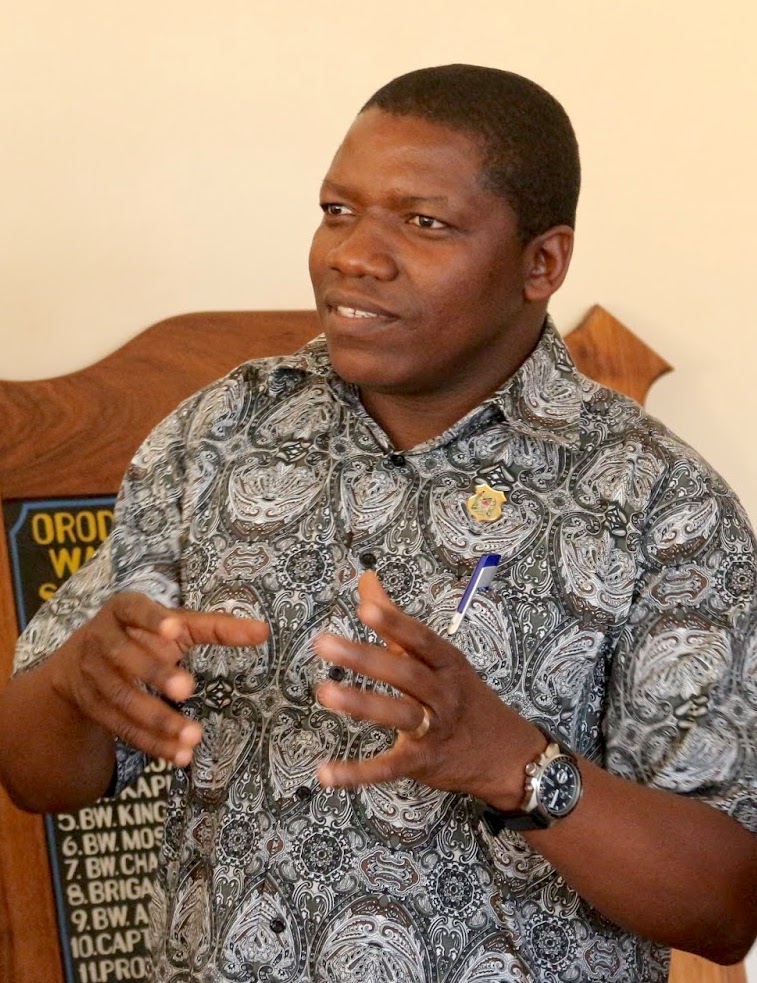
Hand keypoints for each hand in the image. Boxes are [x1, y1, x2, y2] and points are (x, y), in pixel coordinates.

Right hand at [50, 590, 268, 766]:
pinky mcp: (95, 707)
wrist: (81, 662)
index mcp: (124, 609)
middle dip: (156, 675)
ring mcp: (94, 674)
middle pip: (126, 658)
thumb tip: (264, 631)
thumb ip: (216, 627)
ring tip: (193, 736)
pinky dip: (151, 743)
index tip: (176, 631)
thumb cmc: (144, 634)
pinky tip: (179, 755)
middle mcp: (102, 639)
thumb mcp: (175, 624)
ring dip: (158, 720)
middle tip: (189, 689)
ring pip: (123, 699)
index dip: (153, 620)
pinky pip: (122, 727)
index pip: (134, 609)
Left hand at [314, 571, 542, 806]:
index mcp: (447, 663)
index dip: (394, 623)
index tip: (364, 607)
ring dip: (361, 704)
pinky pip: (390, 768)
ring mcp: (435, 729)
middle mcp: (443, 693)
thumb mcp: (439, 657)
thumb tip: (366, 579)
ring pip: (398, 714)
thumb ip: (395, 621)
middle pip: (405, 673)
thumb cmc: (463, 696)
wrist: (507, 754)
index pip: (420, 639)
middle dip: (364, 658)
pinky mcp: (424, 762)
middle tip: (323, 643)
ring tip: (324, 693)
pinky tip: (326, 773)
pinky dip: (358, 772)